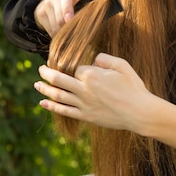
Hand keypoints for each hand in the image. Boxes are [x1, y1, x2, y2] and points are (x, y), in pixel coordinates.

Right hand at [34, 0, 84, 36]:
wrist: (57, 1)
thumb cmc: (77, 4)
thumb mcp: (83, 3)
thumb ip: (87, 11)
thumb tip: (90, 26)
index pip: (66, 0)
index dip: (67, 11)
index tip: (69, 20)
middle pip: (60, 18)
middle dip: (68, 29)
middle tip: (76, 36)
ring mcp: (47, 4)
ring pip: (55, 26)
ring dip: (62, 34)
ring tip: (70, 34)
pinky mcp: (40, 13)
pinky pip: (49, 30)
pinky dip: (56, 35)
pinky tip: (61, 33)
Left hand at [34, 53, 154, 131]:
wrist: (139, 112)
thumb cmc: (133, 87)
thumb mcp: (122, 65)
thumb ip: (105, 59)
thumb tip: (93, 60)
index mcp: (92, 75)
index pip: (76, 68)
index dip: (76, 66)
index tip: (76, 66)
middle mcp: (84, 89)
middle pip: (58, 79)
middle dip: (46, 73)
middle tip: (40, 69)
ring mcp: (83, 104)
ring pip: (57, 95)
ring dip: (44, 89)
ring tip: (36, 85)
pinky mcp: (86, 116)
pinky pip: (64, 111)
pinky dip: (51, 106)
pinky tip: (43, 102)